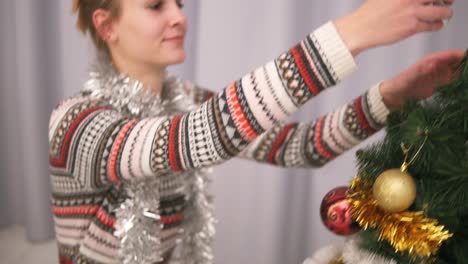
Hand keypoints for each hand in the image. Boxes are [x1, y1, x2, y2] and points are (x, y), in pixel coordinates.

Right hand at [335, 0, 453, 56]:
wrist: (359, 29)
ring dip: (445, 14)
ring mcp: (412, 12)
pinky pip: (433, 25)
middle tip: (447, 2)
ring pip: (441, 11)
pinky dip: (437, 25)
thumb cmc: (370, 14)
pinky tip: (434, 25)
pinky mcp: (411, 27)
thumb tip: (417, 0)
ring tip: (443, 15)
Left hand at [379, 50, 464, 109]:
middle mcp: (434, 66)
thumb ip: (420, 71)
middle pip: (453, 61)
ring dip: (462, 70)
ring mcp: (436, 75)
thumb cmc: (400, 84)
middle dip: (463, 62)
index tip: (467, 57)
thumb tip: (433, 64)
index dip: (458, 55)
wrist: (394, 96)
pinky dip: (458, 78)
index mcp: (429, 62)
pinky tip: (463, 80)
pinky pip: (450, 78)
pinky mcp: (436, 83)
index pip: (447, 56)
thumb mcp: (409, 77)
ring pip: (454, 69)